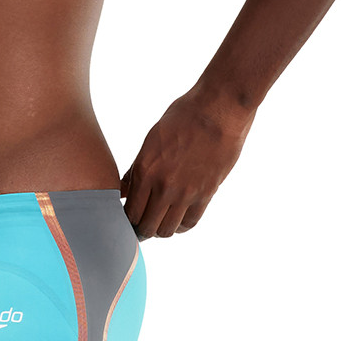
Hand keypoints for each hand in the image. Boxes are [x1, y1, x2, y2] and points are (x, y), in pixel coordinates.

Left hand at [120, 85, 255, 238]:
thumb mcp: (152, 139)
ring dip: (161, 229)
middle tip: (142, 225)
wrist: (219, 109)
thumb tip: (122, 191)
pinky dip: (182, 226)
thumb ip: (136, 169)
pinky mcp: (206, 193)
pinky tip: (179, 218)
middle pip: (146, 227)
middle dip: (141, 230)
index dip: (126, 222)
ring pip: (167, 230)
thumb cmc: (183, 117)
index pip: (129, 212)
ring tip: (160, 221)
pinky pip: (190, 223)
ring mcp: (186, 192)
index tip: (127, 221)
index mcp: (145, 170)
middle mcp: (163, 186)